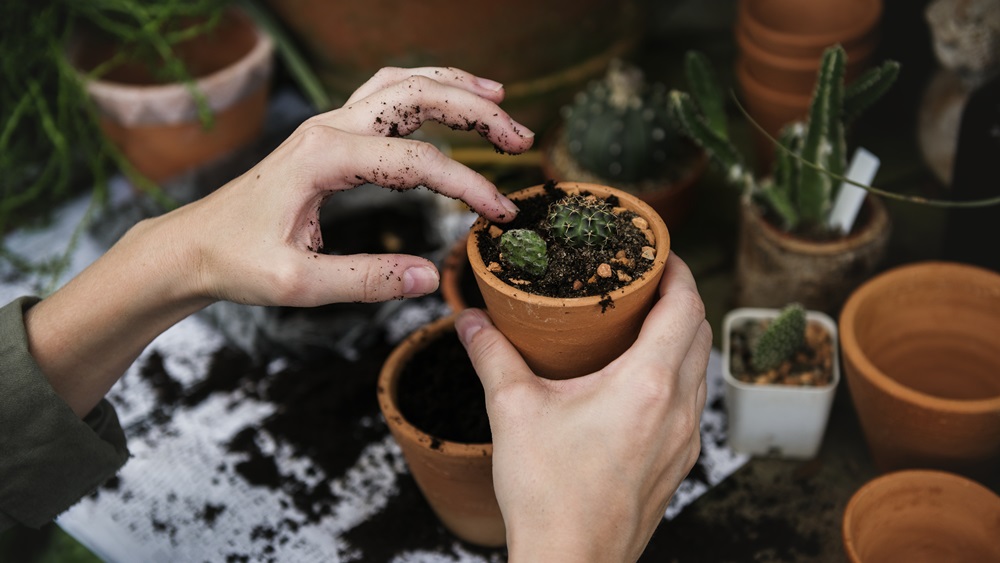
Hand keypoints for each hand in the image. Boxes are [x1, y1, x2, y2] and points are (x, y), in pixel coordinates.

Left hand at [26, 67, 533, 416]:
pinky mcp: (331, 134)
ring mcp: (329, 124)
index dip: (467, 185)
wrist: (193, 245)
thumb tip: (429, 277)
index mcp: (323, 157)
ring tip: (501, 103)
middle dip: (476, 112)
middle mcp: (329, 127)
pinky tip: (452, 101)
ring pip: (403, 84)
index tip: (500, 214)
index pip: (416, 161)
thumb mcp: (298, 284)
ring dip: (455, 88)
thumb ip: (366, 280)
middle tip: (521, 139)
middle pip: (417, 96)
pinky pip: (386, 96)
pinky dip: (427, 91)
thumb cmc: (237, 262)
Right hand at [456, 254, 710, 561]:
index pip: (685, 306)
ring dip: (682, 337)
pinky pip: (692, 402)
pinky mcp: (679, 464)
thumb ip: (491, 355)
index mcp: (648, 384)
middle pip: (700, 332)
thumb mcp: (512, 411)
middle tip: (644, 282)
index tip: (658, 253)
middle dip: (680, 298)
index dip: (678, 270)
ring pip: (700, 368)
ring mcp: (685, 440)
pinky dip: (678, 374)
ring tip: (642, 324)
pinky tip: (640, 380)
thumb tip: (469, 319)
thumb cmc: (548, 493)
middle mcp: (679, 409)